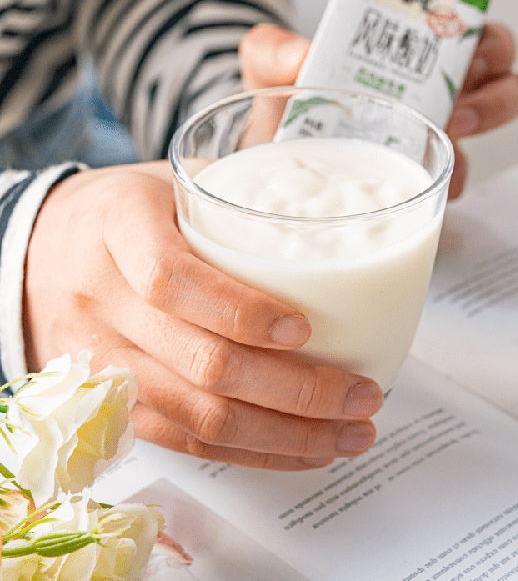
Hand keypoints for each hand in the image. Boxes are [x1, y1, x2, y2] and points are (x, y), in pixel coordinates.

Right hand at [24, 163, 382, 470]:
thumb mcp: (167, 181)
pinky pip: (184, 442)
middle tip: (362, 394)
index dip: (240, 311)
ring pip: (198, 417)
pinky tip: (300, 450)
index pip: (172, 279)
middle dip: (294, 391)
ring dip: (284, 436)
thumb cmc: (122, 211)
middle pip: (200, 362)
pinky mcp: (114, 402)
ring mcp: (103, 360)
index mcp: (119, 226)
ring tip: (350, 434)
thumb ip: (234, 194)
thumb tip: (326, 213)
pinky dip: (250, 453)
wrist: (37, 252)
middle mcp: (103, 298)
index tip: (303, 327)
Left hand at [240, 21, 517, 200]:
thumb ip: (273, 49)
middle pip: (501, 76)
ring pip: (493, 127)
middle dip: (496, 87)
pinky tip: (423, 181)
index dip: (484, 38)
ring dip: (486, 124)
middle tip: (459, 100)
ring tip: (453, 131)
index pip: (467, 31)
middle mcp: (430, 89)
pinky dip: (452, 180)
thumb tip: (300, 53)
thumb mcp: (267, 68)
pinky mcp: (423, 181)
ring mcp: (432, 135)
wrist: (263, 159)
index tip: (466, 46)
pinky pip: (459, 180)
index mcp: (405, 53)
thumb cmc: (279, 105)